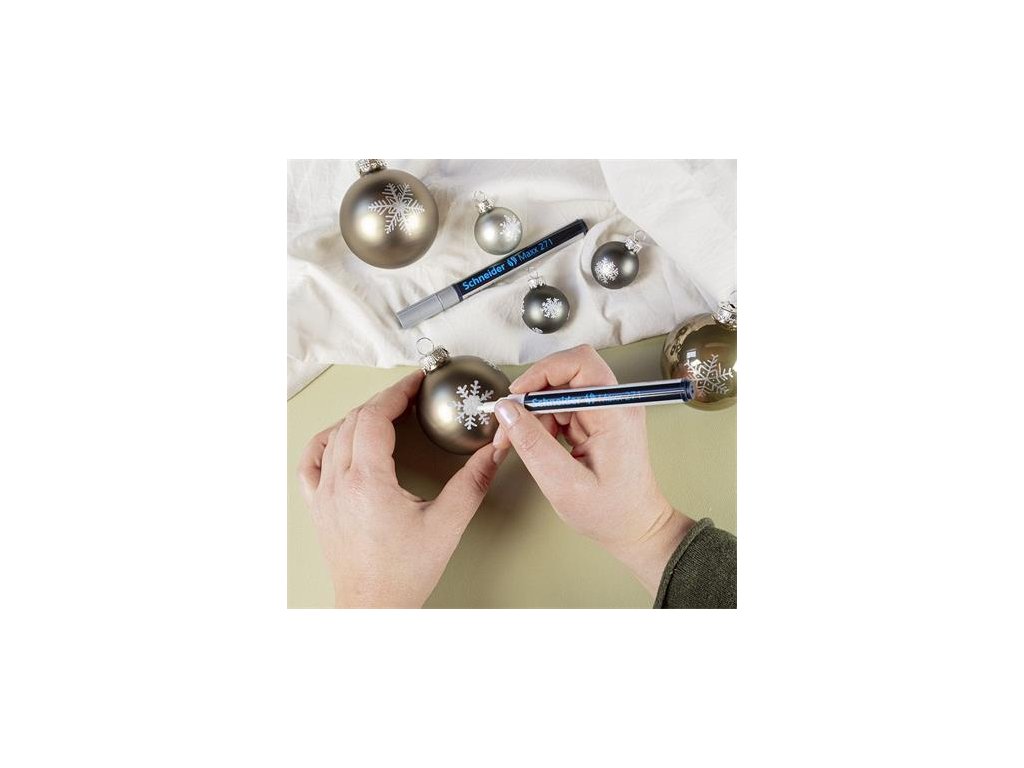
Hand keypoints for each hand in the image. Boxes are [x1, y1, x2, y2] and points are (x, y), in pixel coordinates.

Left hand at [298, 370, 505, 606]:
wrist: (374, 607)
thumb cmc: (404, 573)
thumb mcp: (447, 524)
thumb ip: (473, 482)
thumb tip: (495, 451)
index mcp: (367, 482)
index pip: (373, 417)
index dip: (395, 392)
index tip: (414, 382)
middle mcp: (338, 483)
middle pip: (354, 421)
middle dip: (383, 401)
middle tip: (409, 395)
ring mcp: (323, 495)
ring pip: (334, 436)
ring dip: (360, 417)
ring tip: (385, 413)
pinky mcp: (318, 507)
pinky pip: (311, 461)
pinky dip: (327, 441)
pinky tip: (342, 439)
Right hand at [492, 345, 694, 594]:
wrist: (635, 529)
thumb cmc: (609, 513)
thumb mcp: (563, 483)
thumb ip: (533, 444)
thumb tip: (506, 409)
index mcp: (615, 412)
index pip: (580, 364)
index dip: (544, 371)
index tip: (517, 396)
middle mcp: (614, 404)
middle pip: (566, 374)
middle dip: (532, 394)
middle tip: (509, 423)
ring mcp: (606, 411)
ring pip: (558, 391)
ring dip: (533, 412)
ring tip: (514, 442)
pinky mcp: (597, 421)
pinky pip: (562, 408)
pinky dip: (541, 422)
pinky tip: (531, 444)